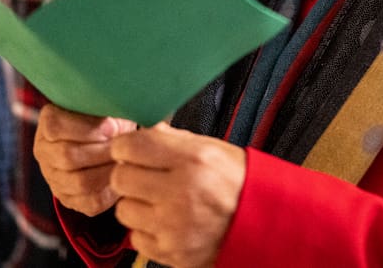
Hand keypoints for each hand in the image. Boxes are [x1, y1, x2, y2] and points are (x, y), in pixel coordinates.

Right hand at [34, 105, 136, 216]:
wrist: (109, 140)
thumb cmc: (108, 116)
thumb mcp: (104, 104)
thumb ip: (107, 103)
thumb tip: (121, 105)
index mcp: (48, 122)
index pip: (55, 127)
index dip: (86, 128)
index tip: (112, 127)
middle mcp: (44, 151)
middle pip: (67, 157)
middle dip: (101, 151)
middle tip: (123, 147)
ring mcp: (54, 178)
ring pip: (79, 182)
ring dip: (107, 171)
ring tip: (125, 161)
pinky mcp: (69, 199)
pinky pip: (90, 202)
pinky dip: (111, 191)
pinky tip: (121, 177)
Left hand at [110, 123, 244, 267]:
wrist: (261, 222)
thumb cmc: (237, 182)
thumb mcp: (211, 148)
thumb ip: (172, 139)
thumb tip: (142, 130)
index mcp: (192, 160)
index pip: (131, 146)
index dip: (125, 146)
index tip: (128, 149)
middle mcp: (181, 194)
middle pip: (121, 178)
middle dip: (129, 173)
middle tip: (143, 174)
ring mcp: (173, 227)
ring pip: (124, 210)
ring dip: (136, 203)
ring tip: (157, 200)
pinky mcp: (170, 252)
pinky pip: (135, 237)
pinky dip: (146, 229)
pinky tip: (164, 221)